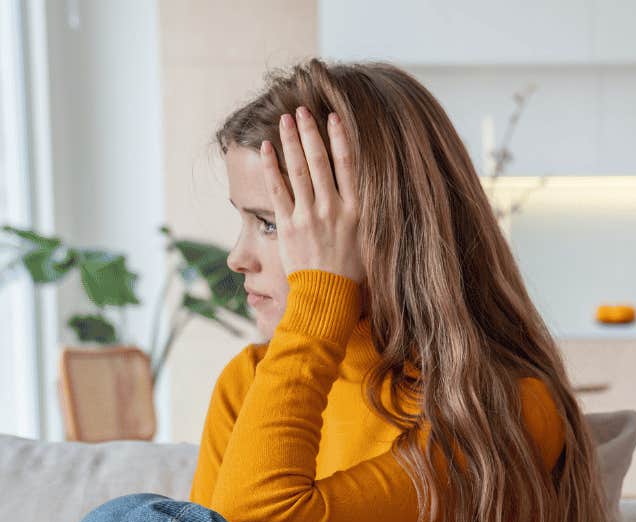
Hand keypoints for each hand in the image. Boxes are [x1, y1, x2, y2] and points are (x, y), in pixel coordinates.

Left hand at [261, 106, 363, 282]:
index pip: (347, 164)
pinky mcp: (289, 226)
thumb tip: (363, 189)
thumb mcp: (369, 240)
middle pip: (319, 160)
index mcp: (355, 210)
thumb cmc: (352, 273)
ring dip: (290, 141)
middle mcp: (333, 209)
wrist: (328, 298)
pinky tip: (267, 148)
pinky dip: (271, 167)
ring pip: (297, 170)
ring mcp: (309, 216)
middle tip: (302, 109)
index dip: (339, 137)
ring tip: (285, 119)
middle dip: (310, 131)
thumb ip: (362, 213)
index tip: (333, 116)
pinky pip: (277, 190)